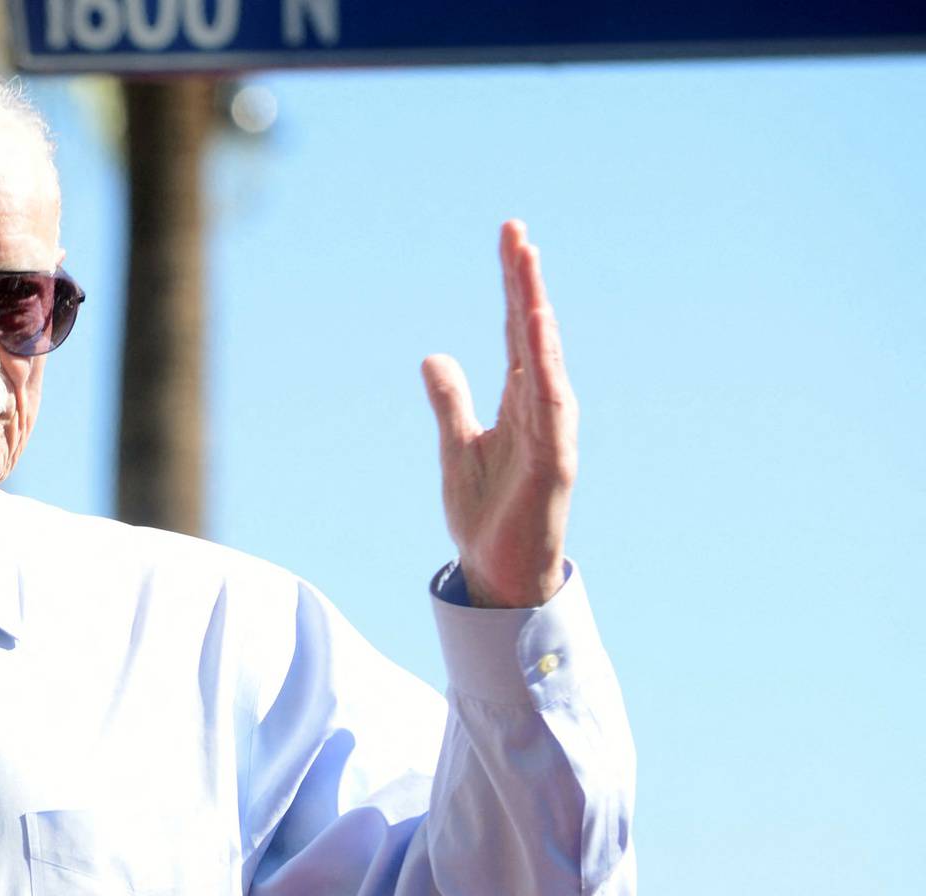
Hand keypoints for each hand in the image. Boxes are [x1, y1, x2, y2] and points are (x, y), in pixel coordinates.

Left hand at [422, 220, 575, 607]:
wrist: (496, 572)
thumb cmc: (485, 515)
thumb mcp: (457, 447)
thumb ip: (450, 401)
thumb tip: (434, 356)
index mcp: (519, 401)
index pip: (516, 331)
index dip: (512, 286)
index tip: (510, 239)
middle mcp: (541, 407)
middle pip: (532, 332)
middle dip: (524, 282)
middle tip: (516, 231)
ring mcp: (552, 430)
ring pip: (543, 357)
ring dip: (536, 310)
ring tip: (527, 263)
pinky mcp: (555, 459)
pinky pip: (549, 403)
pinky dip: (544, 364)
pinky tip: (537, 327)